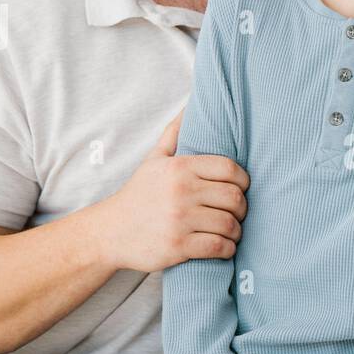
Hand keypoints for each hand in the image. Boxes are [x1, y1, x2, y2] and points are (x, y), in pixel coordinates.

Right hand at [93, 108, 250, 271]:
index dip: (243, 180)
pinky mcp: (178, 246)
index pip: (230, 169)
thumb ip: (174, 133)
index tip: (240, 189)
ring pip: (229, 224)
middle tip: (237, 213)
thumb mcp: (154, 160)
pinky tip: (224, 246)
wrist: (110, 232)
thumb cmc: (139, 194)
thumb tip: (191, 104)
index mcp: (179, 168)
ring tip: (231, 231)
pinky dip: (228, 249)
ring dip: (236, 231)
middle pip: (234, 198)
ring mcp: (179, 219)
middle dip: (242, 208)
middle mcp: (181, 191)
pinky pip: (219, 246)